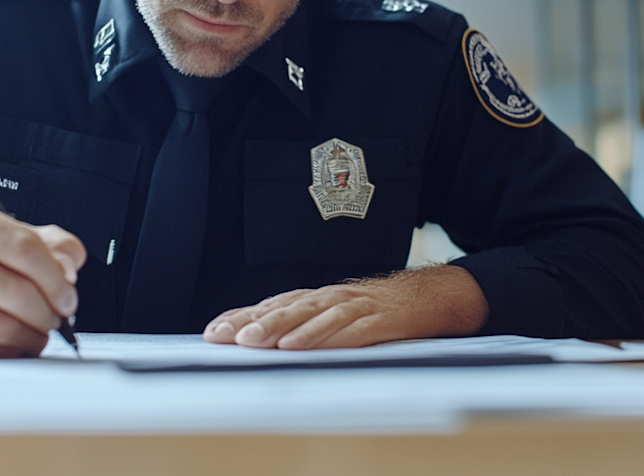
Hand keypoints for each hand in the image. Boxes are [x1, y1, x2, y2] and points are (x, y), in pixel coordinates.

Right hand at [0, 196, 85, 356]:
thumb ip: (51, 244)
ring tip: (38, 328)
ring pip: (7, 327)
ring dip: (35, 334)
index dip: (57, 277)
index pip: (25, 248)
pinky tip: (13, 340)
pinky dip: (13, 352)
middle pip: (19, 292)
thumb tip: (68, 269)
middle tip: (58, 314)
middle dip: (50, 310)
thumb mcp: (7, 234)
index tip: (68, 293)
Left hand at [201, 264, 487, 349]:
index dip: (241, 318)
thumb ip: (304, 326)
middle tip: (228, 337)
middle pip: (286, 308)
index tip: (213, 333)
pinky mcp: (379, 320)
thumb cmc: (377, 310)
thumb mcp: (336, 315)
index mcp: (316, 299)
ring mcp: (355, 307)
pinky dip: (324, 337)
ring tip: (257, 342)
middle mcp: (331, 298)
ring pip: (313, 316)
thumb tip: (258, 342)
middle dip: (254, 323)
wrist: (430, 296)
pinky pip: (348, 329)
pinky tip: (304, 345)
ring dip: (283, 328)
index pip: (271, 305)